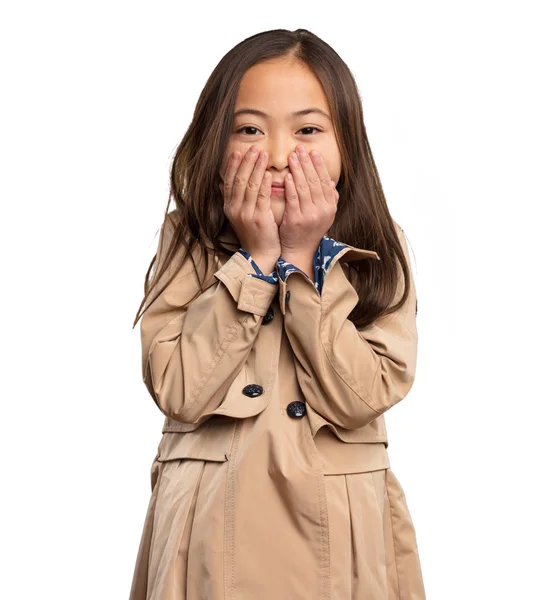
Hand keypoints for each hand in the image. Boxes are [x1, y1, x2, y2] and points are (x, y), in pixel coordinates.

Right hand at [220, 145, 281, 264]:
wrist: (259, 255)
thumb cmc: (253, 234)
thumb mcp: (238, 216)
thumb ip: (231, 199)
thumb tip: (220, 183)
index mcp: (228, 207)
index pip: (228, 181)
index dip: (232, 165)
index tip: (238, 151)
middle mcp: (234, 209)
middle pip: (238, 180)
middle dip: (246, 162)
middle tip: (254, 148)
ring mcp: (245, 214)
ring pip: (249, 186)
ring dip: (256, 168)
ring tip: (263, 154)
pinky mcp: (258, 219)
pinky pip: (261, 197)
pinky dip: (264, 184)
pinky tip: (269, 173)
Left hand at [279, 144, 338, 255]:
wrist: (300, 251)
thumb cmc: (309, 230)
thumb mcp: (323, 215)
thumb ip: (328, 198)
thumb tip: (331, 182)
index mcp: (330, 206)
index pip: (325, 180)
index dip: (318, 165)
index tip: (312, 152)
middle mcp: (323, 210)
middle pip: (315, 181)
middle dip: (307, 163)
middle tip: (299, 149)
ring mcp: (310, 215)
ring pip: (304, 187)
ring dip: (298, 170)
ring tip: (292, 157)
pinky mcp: (296, 220)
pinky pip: (293, 199)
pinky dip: (290, 186)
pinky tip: (287, 176)